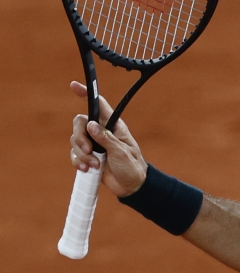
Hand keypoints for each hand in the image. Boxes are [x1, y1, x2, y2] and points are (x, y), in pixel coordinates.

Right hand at [69, 81, 146, 196]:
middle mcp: (101, 132)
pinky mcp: (88, 157)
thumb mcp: (121, 152)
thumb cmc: (132, 167)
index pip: (99, 105)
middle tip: (88, 150)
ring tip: (95, 165)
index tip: (74, 86)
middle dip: (79, 137)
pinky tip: (88, 169)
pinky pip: (74, 154)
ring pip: (75, 141)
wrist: (131, 186)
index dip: (87, 94)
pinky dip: (78, 162)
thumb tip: (91, 125)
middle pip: (79, 124)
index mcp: (114, 126)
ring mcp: (94, 144)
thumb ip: (106, 139)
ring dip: (82, 154)